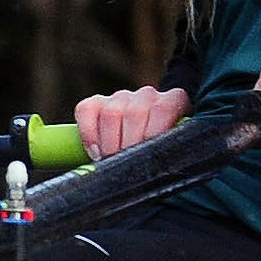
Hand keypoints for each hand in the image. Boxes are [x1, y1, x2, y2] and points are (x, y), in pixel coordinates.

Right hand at [73, 86, 192, 159]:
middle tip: (127, 165)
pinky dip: (89, 134)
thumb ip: (172, 149)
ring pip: (111, 113)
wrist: (146, 140)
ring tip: (112, 161)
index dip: (153, 134)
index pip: (163, 108)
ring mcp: (121, 97)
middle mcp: (147, 94)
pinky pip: (86, 110)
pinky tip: (96, 152)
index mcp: (173, 100)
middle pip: (135, 113)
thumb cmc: (163, 149)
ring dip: (110, 143)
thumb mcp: (174, 148)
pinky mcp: (96, 102)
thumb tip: (169, 163)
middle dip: (129, 144)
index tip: (146, 157)